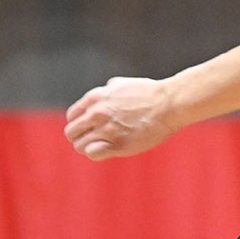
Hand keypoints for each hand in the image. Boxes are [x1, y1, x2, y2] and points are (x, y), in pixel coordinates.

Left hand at [64, 76, 181, 160]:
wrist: (168, 104)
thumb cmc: (150, 94)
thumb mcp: (122, 84)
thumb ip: (107, 90)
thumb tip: (104, 90)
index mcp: (95, 98)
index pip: (72, 117)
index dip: (80, 124)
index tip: (90, 128)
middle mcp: (96, 113)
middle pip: (71, 132)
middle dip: (81, 137)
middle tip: (95, 139)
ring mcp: (105, 129)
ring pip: (80, 145)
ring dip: (89, 147)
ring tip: (104, 146)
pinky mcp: (117, 144)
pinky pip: (92, 154)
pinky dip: (96, 154)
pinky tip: (108, 150)